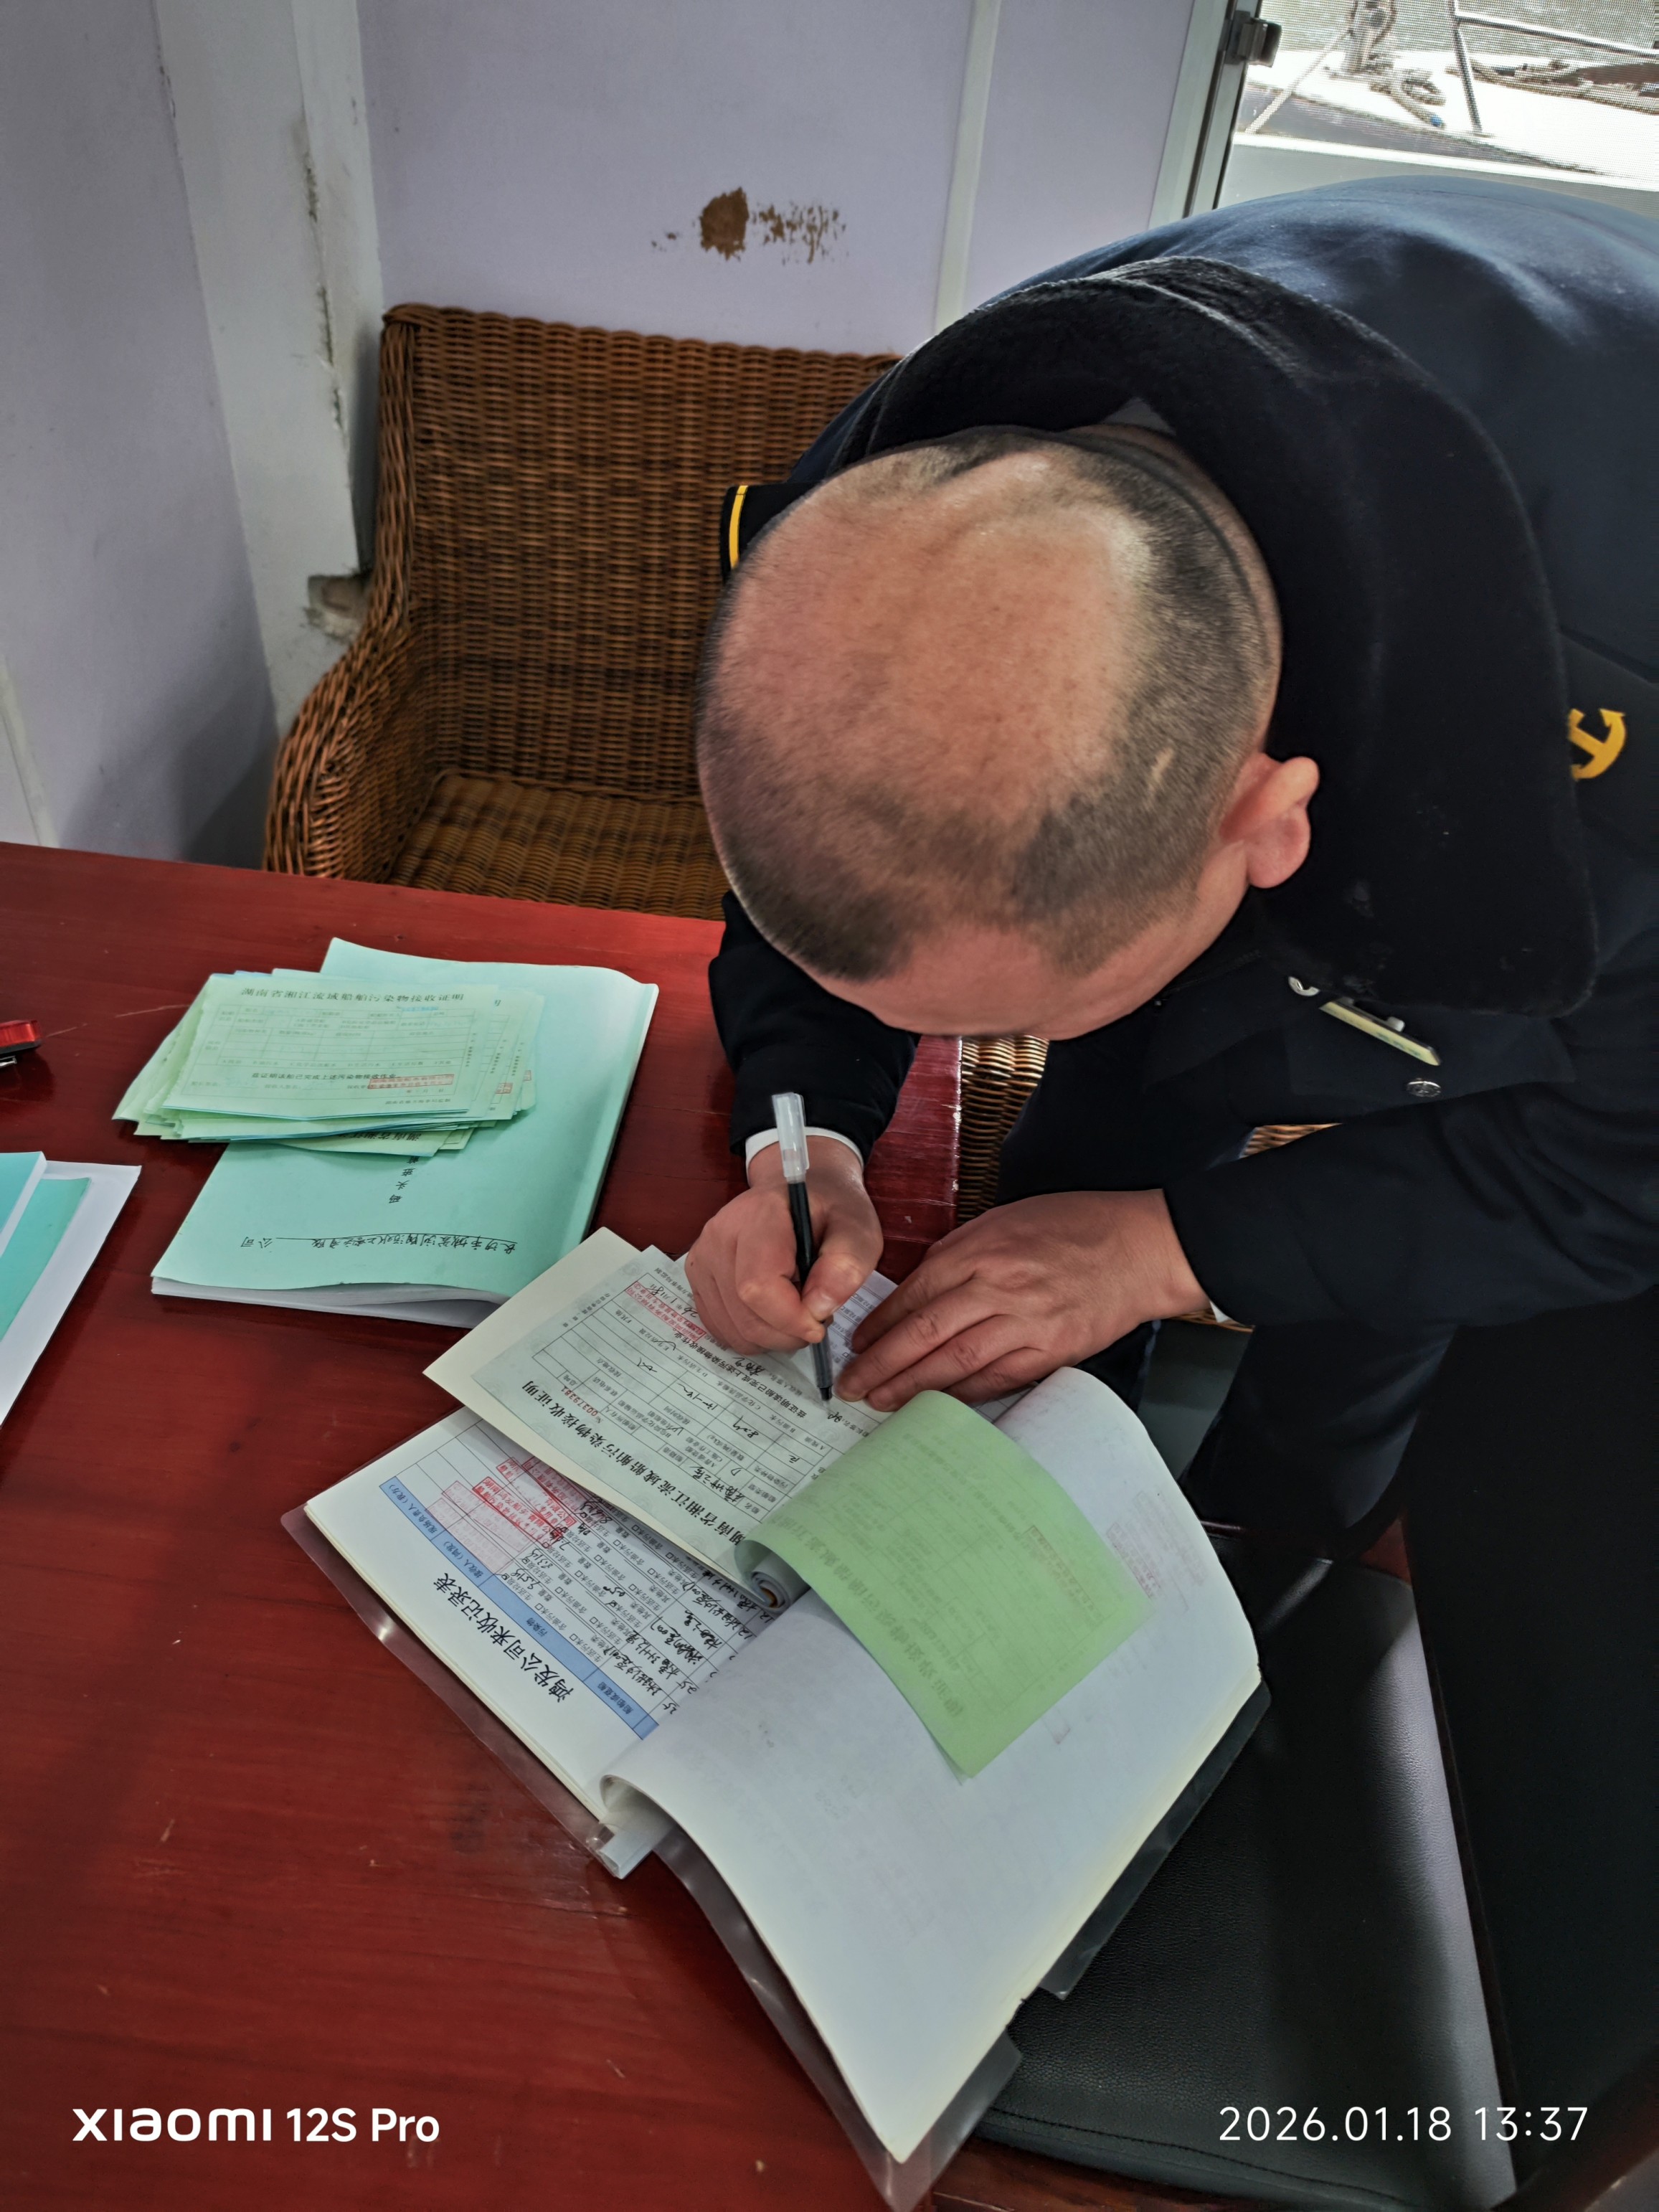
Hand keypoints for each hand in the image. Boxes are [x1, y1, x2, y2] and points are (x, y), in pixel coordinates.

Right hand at [685, 1138, 882, 1355]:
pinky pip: (722, 1328)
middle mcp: (719, 1235)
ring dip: (772, 1336)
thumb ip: (847, 1264)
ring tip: (796, 1306)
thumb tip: (817, 1309)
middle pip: (745, 1316)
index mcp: (758, 1216)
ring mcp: (703, 1257)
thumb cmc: (830, 1209)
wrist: (799, 1190)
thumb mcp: (858, 1228)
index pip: (757, 1286)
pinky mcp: (697, 1276)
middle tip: (816, 1313)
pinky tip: (774, 1310)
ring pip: (733, 1329)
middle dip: (788, 1333)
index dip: (790, 1319)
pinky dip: (753, 1333)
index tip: (820, 1323)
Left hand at [838, 1189, 1204, 1411]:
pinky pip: (997, 1379)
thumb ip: (958, 1254)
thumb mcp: (1005, 1220)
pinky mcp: (1052, 1351)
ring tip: (880, 1401)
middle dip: (881, 1363)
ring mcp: (1027, 1322)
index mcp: (982, 1249)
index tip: (857, 1343)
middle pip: (924, 1332)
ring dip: (912, 1387)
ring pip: (954, 1362)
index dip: (880, 1323)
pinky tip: (936, 1406)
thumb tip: (915, 1289)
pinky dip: (962, 1394)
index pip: (914, 1292)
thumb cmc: (1073, 1226)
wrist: (1140, 1247)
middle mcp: (999, 1286)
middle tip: (851, 1385)